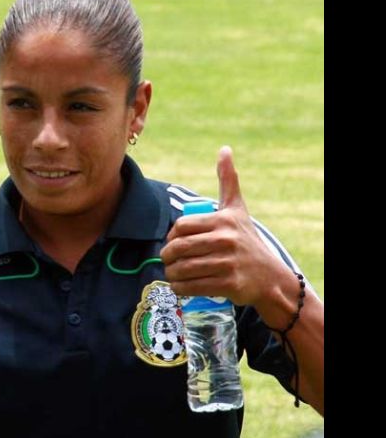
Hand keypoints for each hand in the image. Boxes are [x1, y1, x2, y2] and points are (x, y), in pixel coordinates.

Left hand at [160, 146, 288, 305]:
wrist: (269, 276)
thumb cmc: (247, 240)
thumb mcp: (237, 209)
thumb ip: (228, 180)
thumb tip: (224, 149)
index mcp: (223, 221)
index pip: (181, 227)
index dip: (171, 236)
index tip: (173, 242)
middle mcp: (225, 240)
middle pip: (178, 248)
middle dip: (167, 257)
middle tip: (168, 261)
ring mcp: (227, 263)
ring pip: (183, 269)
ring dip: (171, 274)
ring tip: (173, 273)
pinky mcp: (228, 284)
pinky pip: (191, 286)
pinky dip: (180, 288)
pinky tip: (180, 286)